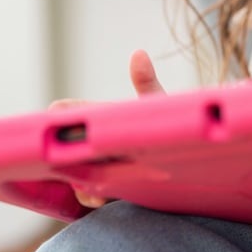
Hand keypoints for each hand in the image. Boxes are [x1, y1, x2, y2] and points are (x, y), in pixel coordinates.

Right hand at [48, 49, 167, 207]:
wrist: (193, 159)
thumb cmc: (173, 126)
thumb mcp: (158, 107)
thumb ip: (147, 84)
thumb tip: (138, 52)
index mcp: (102, 117)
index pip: (67, 112)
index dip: (58, 117)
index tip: (59, 123)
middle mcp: (96, 142)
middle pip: (63, 147)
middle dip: (65, 154)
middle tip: (76, 160)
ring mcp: (100, 166)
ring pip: (73, 174)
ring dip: (79, 181)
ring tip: (96, 188)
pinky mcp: (108, 189)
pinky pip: (87, 194)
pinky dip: (88, 196)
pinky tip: (100, 199)